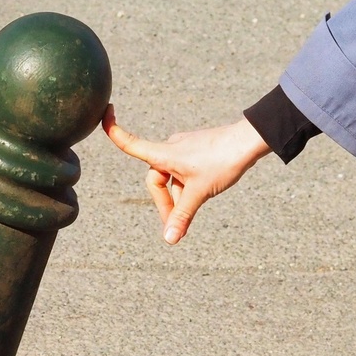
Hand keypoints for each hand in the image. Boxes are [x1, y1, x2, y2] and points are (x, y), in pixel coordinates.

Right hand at [103, 105, 270, 243]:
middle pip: (156, 180)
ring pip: (171, 179)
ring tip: (194, 208)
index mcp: (165, 154)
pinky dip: (187, 187)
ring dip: (178, 196)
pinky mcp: (197, 151)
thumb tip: (169, 240)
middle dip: (164, 202)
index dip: (116, 132)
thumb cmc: (223, 161)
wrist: (251, 141)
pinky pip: (183, 173)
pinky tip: (202, 192)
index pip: (132, 144)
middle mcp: (171, 148)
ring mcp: (184, 149)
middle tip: (176, 224)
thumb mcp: (199, 193)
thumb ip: (182, 217)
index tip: (104, 116)